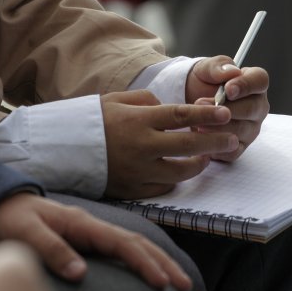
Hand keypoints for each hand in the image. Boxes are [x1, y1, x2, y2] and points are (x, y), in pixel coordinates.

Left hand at [0, 193, 191, 290]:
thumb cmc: (11, 218)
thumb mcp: (25, 234)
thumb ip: (52, 250)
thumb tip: (80, 273)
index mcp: (82, 223)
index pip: (122, 243)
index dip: (145, 263)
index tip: (162, 283)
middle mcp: (93, 225)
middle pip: (137, 241)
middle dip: (163, 262)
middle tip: (184, 284)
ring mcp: (92, 231)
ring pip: (133, 243)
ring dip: (157, 260)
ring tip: (176, 279)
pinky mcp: (87, 239)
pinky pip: (122, 248)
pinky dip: (141, 258)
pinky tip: (149, 269)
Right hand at [101, 89, 238, 198]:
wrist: (59, 151)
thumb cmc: (90, 122)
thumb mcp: (116, 100)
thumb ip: (147, 100)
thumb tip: (169, 108)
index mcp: (138, 121)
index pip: (180, 116)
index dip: (206, 116)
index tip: (225, 113)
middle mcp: (141, 147)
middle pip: (188, 146)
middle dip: (215, 142)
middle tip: (231, 139)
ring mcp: (137, 171)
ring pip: (181, 172)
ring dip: (199, 164)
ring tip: (207, 157)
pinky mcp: (132, 189)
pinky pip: (163, 186)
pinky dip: (174, 178)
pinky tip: (179, 171)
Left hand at [186, 55, 268, 161]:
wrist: (187, 100)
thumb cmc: (203, 82)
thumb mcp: (205, 68)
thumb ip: (218, 66)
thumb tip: (231, 72)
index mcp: (254, 83)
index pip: (260, 81)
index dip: (246, 85)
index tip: (228, 89)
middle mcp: (257, 106)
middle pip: (253, 108)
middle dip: (227, 108)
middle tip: (202, 104)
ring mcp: (251, 128)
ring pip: (242, 131)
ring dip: (218, 127)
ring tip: (198, 122)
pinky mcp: (239, 146)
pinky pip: (233, 151)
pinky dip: (216, 146)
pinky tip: (202, 138)